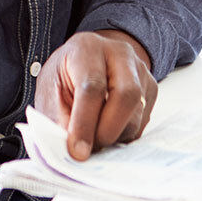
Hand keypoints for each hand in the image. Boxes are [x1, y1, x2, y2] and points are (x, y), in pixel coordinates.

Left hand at [35, 30, 156, 160]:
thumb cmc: (65, 76)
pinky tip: (106, 131)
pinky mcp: (151, 89)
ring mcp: (140, 70)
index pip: (92, 87)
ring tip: (93, 139)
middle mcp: (120, 54)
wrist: (88, 61)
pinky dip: (123, 136)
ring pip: (137, 115)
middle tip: (89, 150)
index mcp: (87, 48)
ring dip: (114, 137)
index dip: (85, 123)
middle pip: (126, 96)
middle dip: (107, 131)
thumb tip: (73, 151)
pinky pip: (142, 123)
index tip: (77, 152)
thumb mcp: (49, 91)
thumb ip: (57, 118)